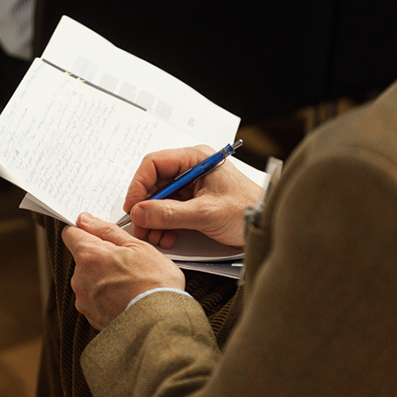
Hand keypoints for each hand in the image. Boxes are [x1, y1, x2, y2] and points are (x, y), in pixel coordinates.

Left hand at [62, 212, 184, 329]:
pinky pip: (94, 299)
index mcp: (90, 255)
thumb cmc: (154, 283)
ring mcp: (83, 299)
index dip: (85, 230)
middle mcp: (80, 277)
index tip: (96, 233)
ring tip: (129, 284)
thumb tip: (86, 219)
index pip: (71, 234)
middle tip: (127, 263)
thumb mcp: (137, 246)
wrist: (159, 322)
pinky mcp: (90, 316)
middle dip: (100, 258)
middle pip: (83, 258)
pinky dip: (106, 297)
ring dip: (103, 278)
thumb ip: (107, 230)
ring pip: (88, 279)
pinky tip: (125, 298)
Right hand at [124, 145, 262, 248]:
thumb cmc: (246, 210)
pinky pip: (170, 210)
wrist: (264, 225)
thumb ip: (170, 213)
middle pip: (154, 183)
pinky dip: (164, 224)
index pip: (154, 164)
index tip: (132, 206)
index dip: (139, 185)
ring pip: (160, 199)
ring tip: (154, 236)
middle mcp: (191, 169)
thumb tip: (140, 212)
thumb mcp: (206, 213)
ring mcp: (192, 186)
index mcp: (196, 158)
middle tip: (140, 226)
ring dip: (154, 219)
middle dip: (145, 207)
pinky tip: (166, 237)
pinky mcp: (193, 202)